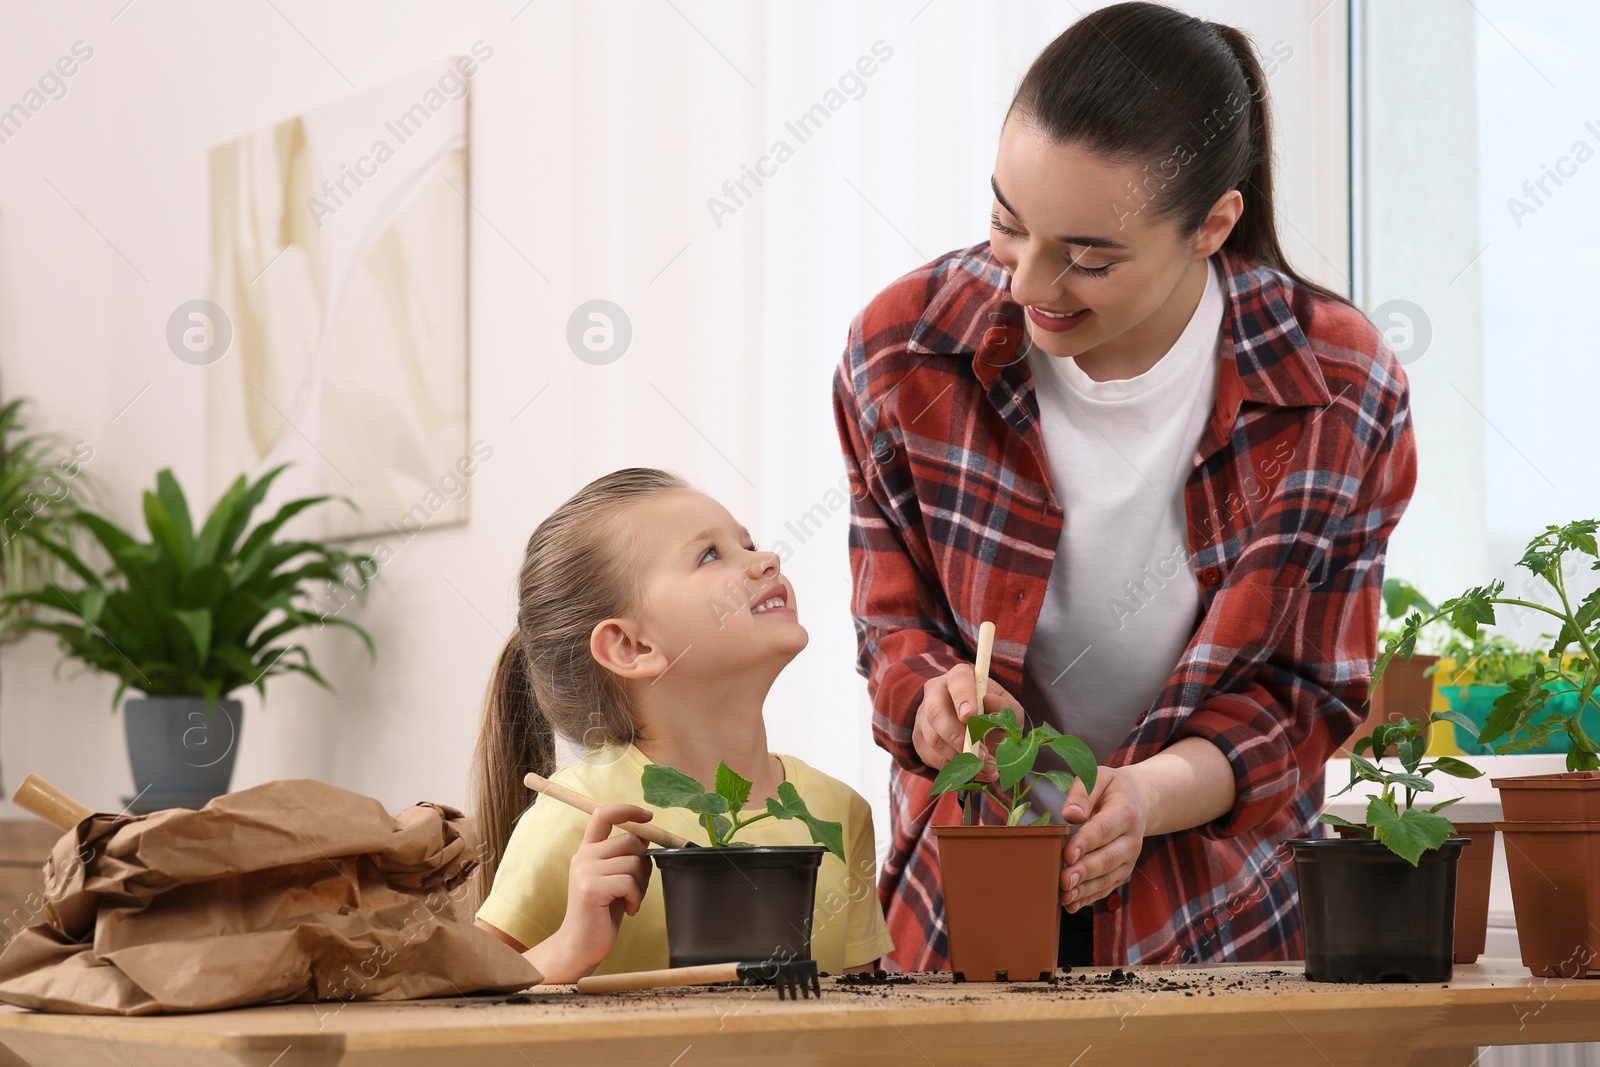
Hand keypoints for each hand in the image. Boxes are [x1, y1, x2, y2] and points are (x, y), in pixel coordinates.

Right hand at [530, 804, 654, 982]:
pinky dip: (637, 898)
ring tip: (631, 901)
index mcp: (588, 850)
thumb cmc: (603, 913)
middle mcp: (583, 856)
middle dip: (643, 864)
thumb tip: (646, 834)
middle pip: (630, 840)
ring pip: (633, 862)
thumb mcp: (616, 878)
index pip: (603, 814)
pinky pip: (629, 882)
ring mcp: (585, 871)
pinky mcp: (590, 888)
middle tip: (637, 887)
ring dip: (641, 885)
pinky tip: (629, 910)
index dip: (627, 810)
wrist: (581, 945)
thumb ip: (626, 856)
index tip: (648, 815)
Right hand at [913, 663, 1026, 781]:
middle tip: (980, 754)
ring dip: (959, 757)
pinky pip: (929, 755)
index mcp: (960, 677)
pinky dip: (952, 767)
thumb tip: (991, 702)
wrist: (981, 730)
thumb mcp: (1009, 709)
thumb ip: (1004, 706)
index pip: (958, 681)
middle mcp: (936, 691)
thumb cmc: (995, 715)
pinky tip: (973, 771)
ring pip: (932, 738)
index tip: (970, 715)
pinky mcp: (919, 737)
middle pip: (936, 712)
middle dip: (958, 737)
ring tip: (985, 767)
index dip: (963, 697)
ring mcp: (923, 715)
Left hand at [1058, 766, 1146, 912]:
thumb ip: (1083, 793)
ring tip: (1065, 896)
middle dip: (1085, 871)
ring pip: (1108, 878)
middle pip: (1107, 858)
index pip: (1104, 830)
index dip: (1086, 843)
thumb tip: (1071, 815)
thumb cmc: (1111, 789)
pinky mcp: (1122, 872)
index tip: (1067, 854)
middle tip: (1064, 880)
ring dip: (1086, 889)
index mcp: (1126, 813)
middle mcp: (1131, 840)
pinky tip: (1072, 903)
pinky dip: (1090, 897)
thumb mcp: (1099, 778)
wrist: (1138, 802)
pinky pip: (1107, 887)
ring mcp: (1128, 859)